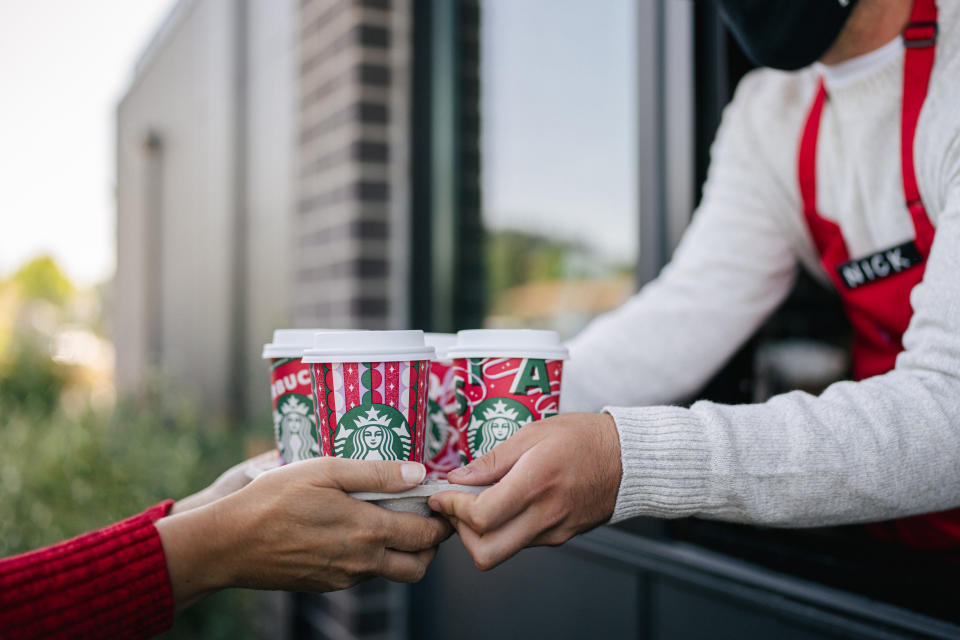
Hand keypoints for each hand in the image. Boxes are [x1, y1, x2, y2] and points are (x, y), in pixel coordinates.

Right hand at [157, 459, 452, 609]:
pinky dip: (371, 557)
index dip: (442, 521)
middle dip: (430, 544)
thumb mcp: (325, 470)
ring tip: (390, 519)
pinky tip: (354, 530)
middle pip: (418, 566)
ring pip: (390, 573)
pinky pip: (361, 575)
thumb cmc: (273, 499)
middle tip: (424, 517)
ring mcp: (342, 577)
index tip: (443, 504)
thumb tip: (419, 473)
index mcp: (367, 531)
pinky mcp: (325, 585)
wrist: (227, 544)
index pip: (426, 537)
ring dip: (401, 552)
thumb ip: (375, 473)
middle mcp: (361, 562)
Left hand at [429, 412, 620, 570]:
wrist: (630, 459)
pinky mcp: (560, 537)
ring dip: (479, 533)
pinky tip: (504, 504)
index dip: (452, 508)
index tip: (441, 495)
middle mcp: (545, 514)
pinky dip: (502, 530)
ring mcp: (553, 531)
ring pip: (502, 552)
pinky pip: (521, 543)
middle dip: (460, 533)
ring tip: (477, 502)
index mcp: (536, 482)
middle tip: (454, 507)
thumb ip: (493, 459)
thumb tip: (458, 477)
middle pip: (486, 552)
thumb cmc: (584, 438)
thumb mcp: (534, 432)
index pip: (481, 517)